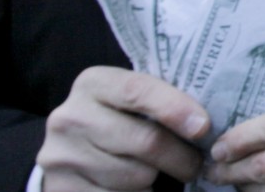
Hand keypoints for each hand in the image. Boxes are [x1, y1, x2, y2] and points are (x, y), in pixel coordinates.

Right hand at [37, 67, 208, 190]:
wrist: (69, 151)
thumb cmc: (117, 120)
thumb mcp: (130, 101)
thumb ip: (158, 101)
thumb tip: (203, 124)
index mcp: (93, 83)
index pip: (138, 90)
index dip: (174, 109)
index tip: (203, 127)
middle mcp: (71, 117)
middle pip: (145, 141)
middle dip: (181, 157)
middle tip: (196, 164)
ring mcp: (61, 156)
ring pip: (136, 176)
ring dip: (157, 179)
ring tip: (159, 172)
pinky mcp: (61, 189)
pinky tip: (137, 187)